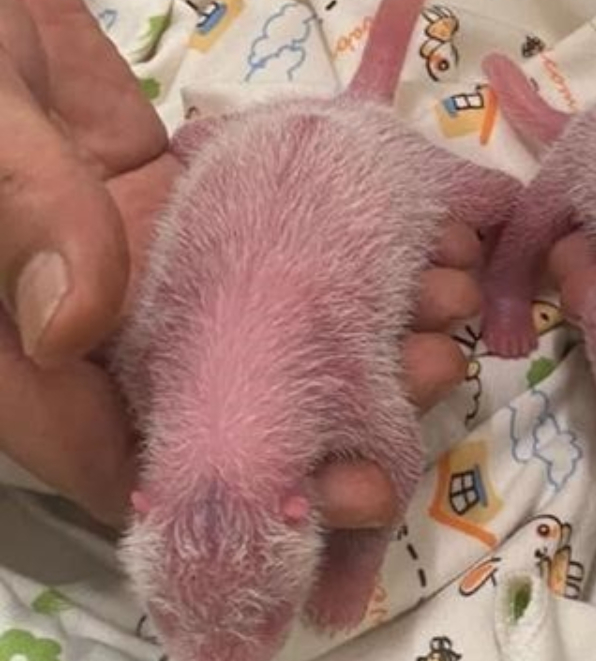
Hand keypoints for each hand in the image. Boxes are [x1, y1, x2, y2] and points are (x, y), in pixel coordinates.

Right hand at [0, 0, 475, 527]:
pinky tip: (425, 239)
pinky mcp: (193, 210)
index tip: (338, 487)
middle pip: (227, 402)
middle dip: (341, 407)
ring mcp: (154, 264)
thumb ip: (24, 217)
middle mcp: (97, 324)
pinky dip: (357, 249)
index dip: (230, 490)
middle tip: (433, 371)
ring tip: (448, 297)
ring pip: (271, 326)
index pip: (120, 457)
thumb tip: (73, 327)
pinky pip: (284, 248)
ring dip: (371, 323)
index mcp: (22, 346)